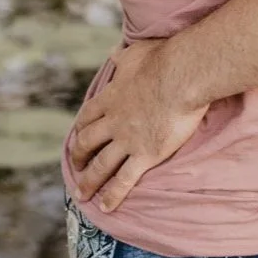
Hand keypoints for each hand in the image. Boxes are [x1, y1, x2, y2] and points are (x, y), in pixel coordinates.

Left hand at [67, 40, 207, 211]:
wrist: (181, 75)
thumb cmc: (162, 60)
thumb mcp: (135, 53)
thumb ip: (122, 58)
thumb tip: (114, 52)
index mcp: (111, 97)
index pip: (87, 116)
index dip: (81, 128)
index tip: (78, 135)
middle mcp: (113, 121)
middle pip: (87, 143)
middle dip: (79, 156)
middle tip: (76, 166)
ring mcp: (127, 140)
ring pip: (100, 165)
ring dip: (89, 181)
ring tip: (83, 194)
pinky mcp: (145, 155)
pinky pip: (124, 180)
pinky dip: (113, 195)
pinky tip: (106, 206)